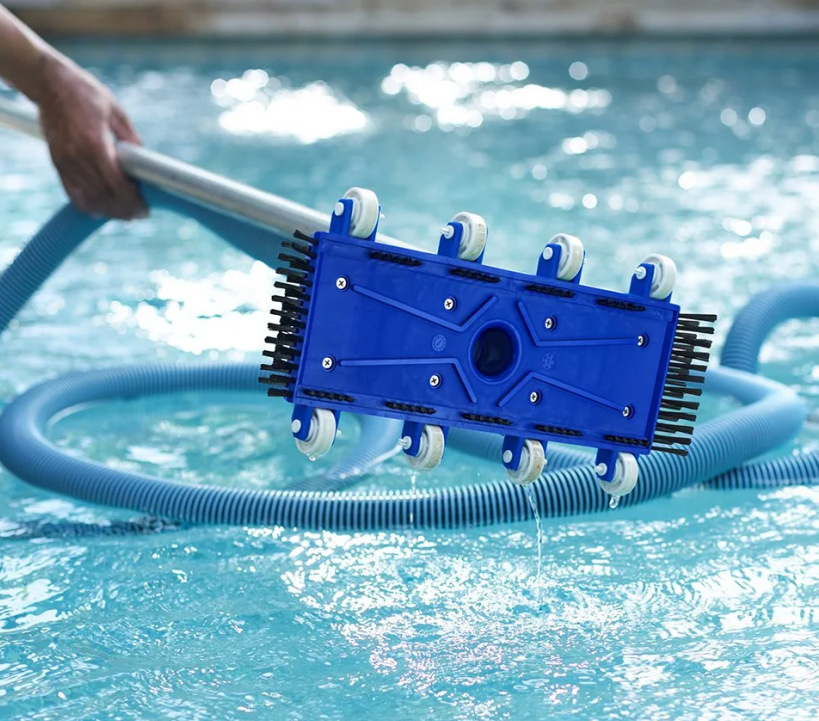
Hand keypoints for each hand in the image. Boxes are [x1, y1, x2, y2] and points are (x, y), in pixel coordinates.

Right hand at [37, 56, 146, 219]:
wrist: (50, 83)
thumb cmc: (86, 93)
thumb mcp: (116, 111)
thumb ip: (131, 138)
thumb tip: (145, 161)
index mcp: (94, 142)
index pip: (115, 182)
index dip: (131, 200)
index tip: (145, 208)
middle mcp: (76, 156)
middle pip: (103, 195)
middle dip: (124, 209)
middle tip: (140, 214)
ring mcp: (64, 161)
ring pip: (88, 199)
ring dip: (109, 211)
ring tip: (125, 213)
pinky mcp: (56, 163)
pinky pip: (72, 193)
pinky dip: (88, 205)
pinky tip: (102, 209)